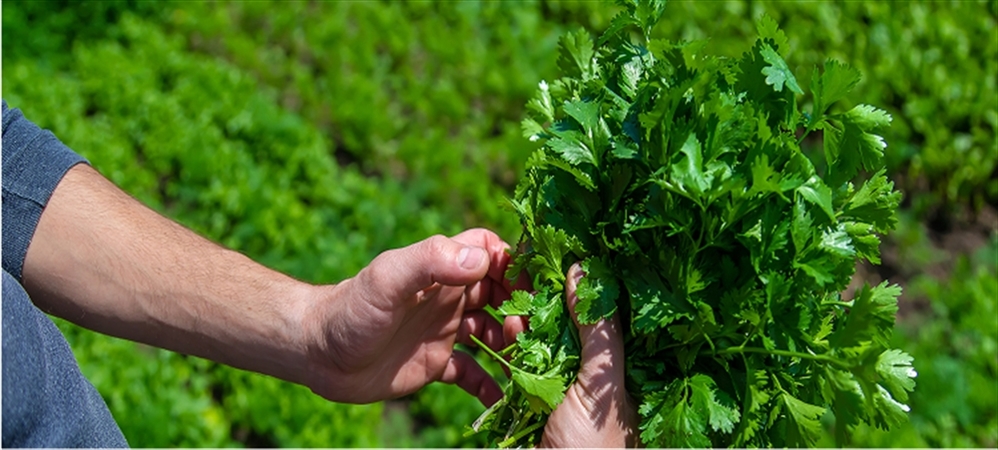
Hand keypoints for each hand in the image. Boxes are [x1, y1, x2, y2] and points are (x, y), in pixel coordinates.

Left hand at [299, 229, 511, 404]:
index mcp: (440, 270)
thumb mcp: (387, 279)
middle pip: (501, 293)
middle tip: (525, 330)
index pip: (489, 251)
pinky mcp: (435, 363)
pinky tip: (501, 397)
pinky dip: (490, 384)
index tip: (530, 285)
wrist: (317, 353)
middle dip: (521, 308)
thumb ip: (431, 260)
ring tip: (519, 359)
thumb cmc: (349, 309)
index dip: (514, 263)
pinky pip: (472, 373)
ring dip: (512, 343)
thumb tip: (481, 259)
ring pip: (493, 332)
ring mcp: (443, 331)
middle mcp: (447, 298)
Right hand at [505, 263, 639, 446]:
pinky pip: (519, 370)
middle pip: (568, 327)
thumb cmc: (596, 447)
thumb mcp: (600, 383)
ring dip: (524, 323)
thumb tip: (583, 270)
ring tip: (509, 301)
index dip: (582, 285)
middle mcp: (590, 378)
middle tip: (525, 270)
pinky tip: (502, 330)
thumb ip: (595, 330)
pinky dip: (509, 351)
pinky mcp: (531, 406)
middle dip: (546, 301)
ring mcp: (560, 393)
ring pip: (541, 344)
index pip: (602, 316)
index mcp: (618, 370)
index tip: (559, 252)